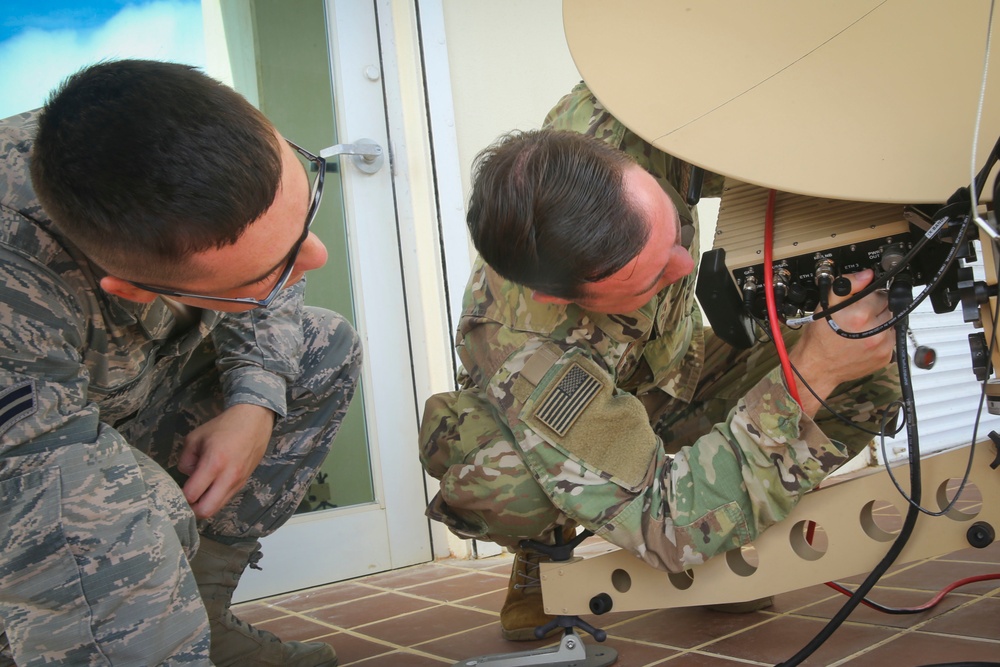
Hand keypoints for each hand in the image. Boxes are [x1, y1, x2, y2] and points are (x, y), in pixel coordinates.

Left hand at [177, 403, 275, 518]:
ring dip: (205, 503)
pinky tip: (212, 484)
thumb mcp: (195, 438)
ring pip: (217, 508)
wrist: (254, 421)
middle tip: (186, 498)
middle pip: (206, 510)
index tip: (176, 490)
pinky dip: (216, 497)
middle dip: (192, 509)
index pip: (192, 494)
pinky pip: (226, 498)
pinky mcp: (244, 482)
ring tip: (199, 490)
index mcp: (213, 464)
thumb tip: (189, 475)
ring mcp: (238, 482)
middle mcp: (228, 477)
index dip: (181, 496)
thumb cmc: (223, 426)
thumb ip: (185, 460)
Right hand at [789, 269, 894, 416]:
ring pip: (892, 323)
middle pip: (889, 308)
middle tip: (858, 316)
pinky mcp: (885, 357)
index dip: (869, 296)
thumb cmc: (819, 338)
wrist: (817, 367)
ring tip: (861, 329)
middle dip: (876, 309)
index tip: (859, 302)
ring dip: (880, 323)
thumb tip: (866, 274)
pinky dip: (881, 337)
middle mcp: (876, 331)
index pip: (880, 293)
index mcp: (861, 315)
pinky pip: (890, 340)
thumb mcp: (826, 305)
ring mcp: (882, 346)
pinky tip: (864, 340)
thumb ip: (848, 285)